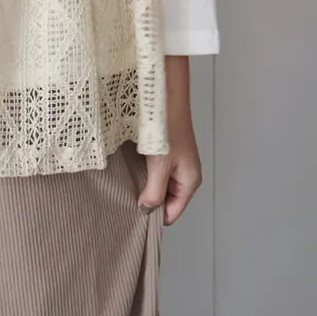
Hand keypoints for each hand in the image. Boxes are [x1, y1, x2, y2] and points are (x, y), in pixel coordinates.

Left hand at [137, 56, 203, 225]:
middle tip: (127, 200)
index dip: (154, 216)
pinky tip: (131, 170)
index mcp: (190, 182)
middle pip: (166, 200)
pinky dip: (145, 173)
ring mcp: (176, 163)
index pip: (173, 212)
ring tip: (127, 186)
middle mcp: (186, 174)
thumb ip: (154, 192)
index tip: (134, 216)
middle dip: (149, 201)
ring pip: (160, 184)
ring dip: (146, 186)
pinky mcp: (167, 152)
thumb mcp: (159, 166)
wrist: (165, 100)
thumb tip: (146, 211)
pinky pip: (156, 171)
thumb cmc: (167, 131)